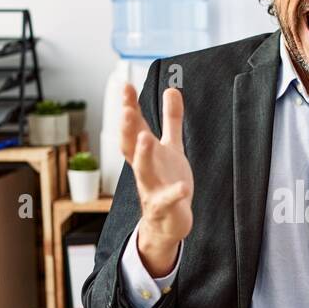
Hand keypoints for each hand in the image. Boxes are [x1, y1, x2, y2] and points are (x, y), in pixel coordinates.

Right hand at [119, 83, 192, 275]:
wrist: (167, 222)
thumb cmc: (166, 181)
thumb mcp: (171, 147)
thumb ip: (171, 119)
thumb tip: (171, 89)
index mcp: (146, 153)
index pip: (134, 127)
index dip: (129, 107)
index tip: (125, 86)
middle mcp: (144, 168)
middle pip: (131, 146)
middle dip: (128, 128)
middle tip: (126, 108)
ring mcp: (152, 188)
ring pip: (143, 171)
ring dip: (143, 155)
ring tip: (146, 138)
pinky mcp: (165, 208)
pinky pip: (168, 200)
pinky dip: (174, 194)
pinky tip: (183, 188)